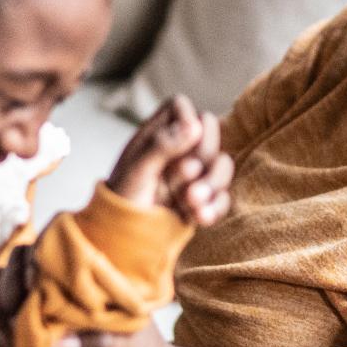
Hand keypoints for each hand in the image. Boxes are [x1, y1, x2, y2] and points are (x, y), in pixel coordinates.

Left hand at [109, 96, 234, 225]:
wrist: (123, 240)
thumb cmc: (122, 199)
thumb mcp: (137, 171)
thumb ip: (162, 145)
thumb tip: (194, 125)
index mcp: (157, 134)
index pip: (181, 107)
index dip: (188, 116)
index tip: (189, 134)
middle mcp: (179, 149)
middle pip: (210, 133)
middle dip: (203, 156)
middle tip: (183, 175)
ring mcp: (194, 175)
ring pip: (223, 165)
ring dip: (212, 184)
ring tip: (190, 202)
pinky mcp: (204, 199)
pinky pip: (223, 196)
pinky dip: (215, 207)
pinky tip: (200, 217)